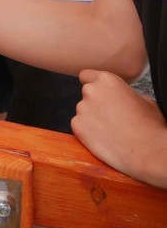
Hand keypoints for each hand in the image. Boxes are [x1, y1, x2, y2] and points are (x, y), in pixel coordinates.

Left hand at [72, 70, 166, 185]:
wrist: (148, 151)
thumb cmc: (151, 126)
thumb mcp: (144, 100)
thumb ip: (124, 93)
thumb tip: (119, 96)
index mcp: (107, 80)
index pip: (87, 76)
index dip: (93, 85)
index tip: (99, 95)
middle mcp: (91, 91)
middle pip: (87, 95)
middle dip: (95, 103)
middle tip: (111, 117)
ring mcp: (82, 108)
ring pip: (83, 111)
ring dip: (92, 118)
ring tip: (111, 131)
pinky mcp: (77, 126)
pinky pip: (79, 126)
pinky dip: (88, 132)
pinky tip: (104, 138)